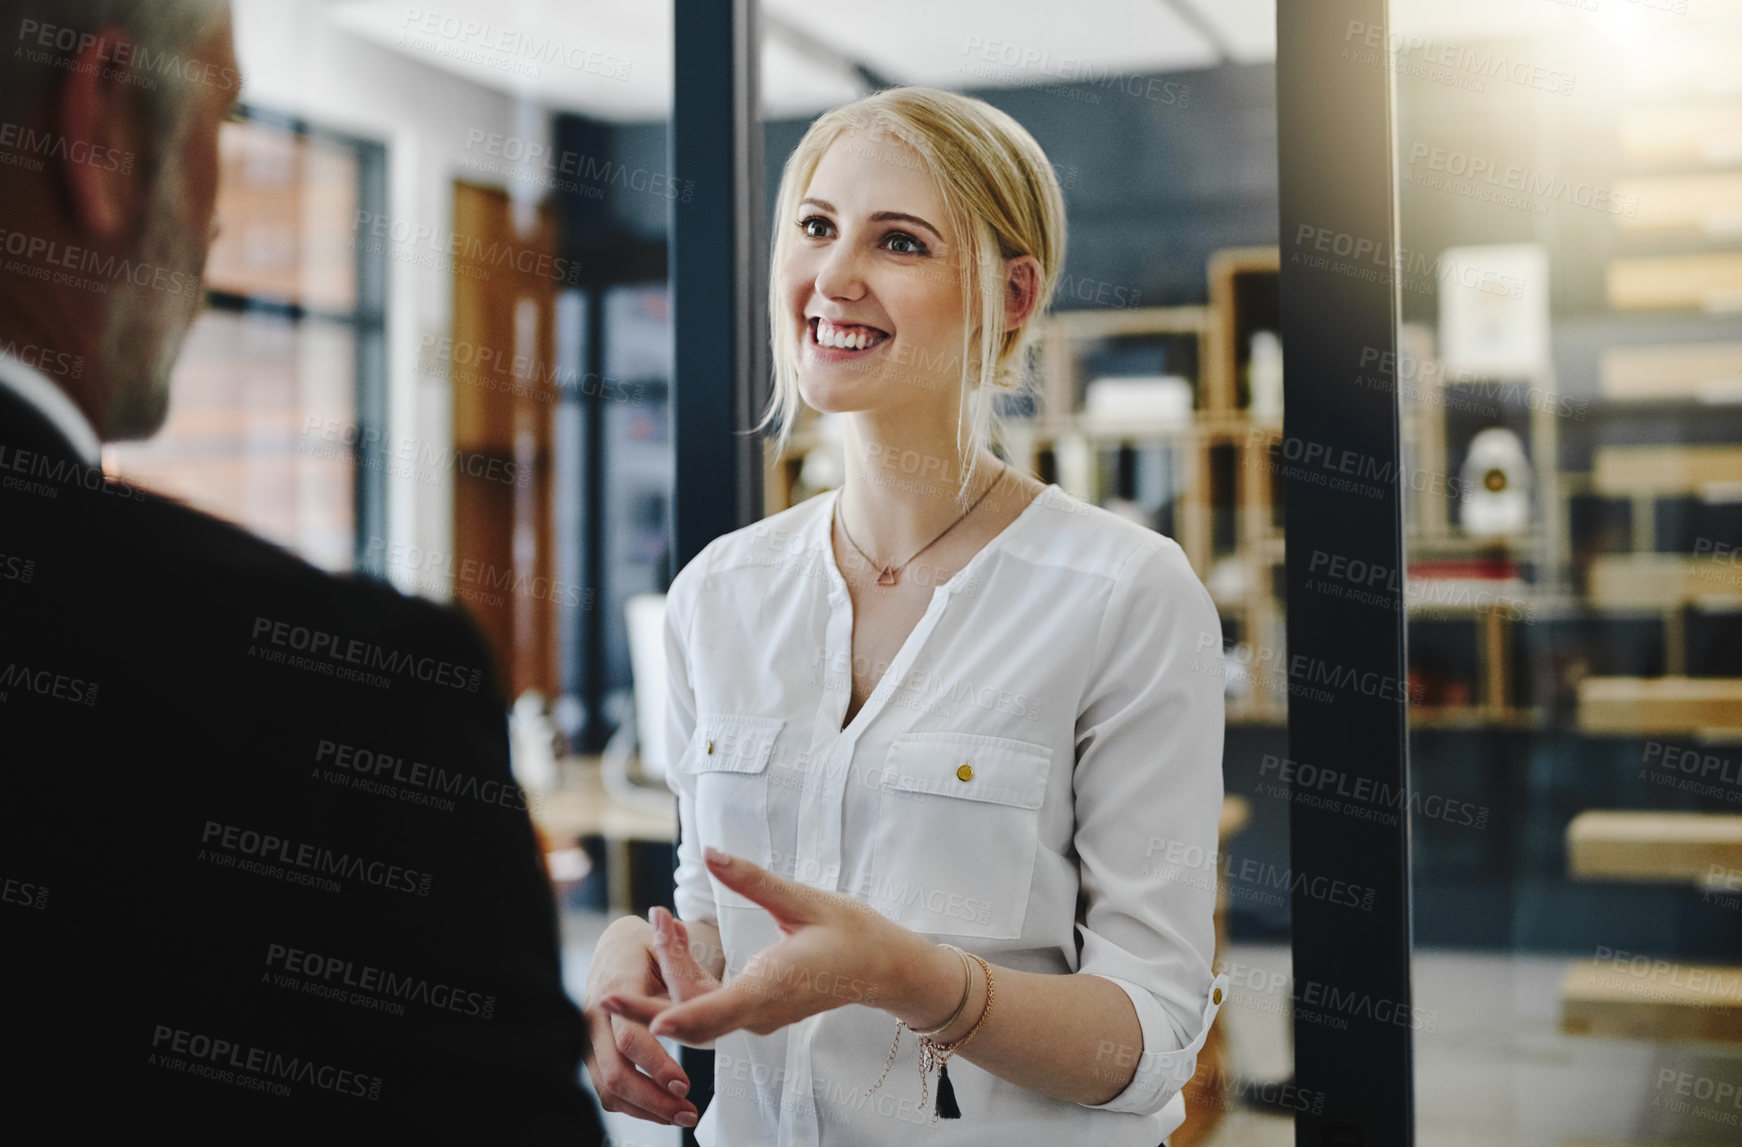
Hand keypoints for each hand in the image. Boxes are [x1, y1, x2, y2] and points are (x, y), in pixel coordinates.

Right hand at [582, 909, 714, 1126]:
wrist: (614, 949)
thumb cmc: (645, 946)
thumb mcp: (659, 943)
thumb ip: (672, 950)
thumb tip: (670, 923)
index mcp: (614, 987)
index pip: (628, 1037)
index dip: (655, 1064)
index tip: (684, 1084)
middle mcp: (593, 1015)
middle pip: (615, 1072)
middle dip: (652, 1099)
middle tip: (688, 1111)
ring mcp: (587, 1037)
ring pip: (607, 1087)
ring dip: (644, 1109)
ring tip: (681, 1116)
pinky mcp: (589, 1052)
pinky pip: (605, 1088)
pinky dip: (633, 1105)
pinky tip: (661, 1110)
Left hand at [599, 847, 916, 1045]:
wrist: (880, 967)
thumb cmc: (850, 931)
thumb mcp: (803, 898)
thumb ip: (752, 879)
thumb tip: (710, 852)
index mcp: (776, 984)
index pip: (722, 1011)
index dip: (684, 1017)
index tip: (654, 1022)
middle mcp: (763, 1012)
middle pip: (695, 1013)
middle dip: (665, 971)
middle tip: (658, 917)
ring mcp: (759, 1019)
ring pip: (699, 1014)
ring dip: (673, 973)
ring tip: (666, 923)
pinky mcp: (756, 1015)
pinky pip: (710, 1010)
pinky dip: (688, 980)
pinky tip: (682, 944)